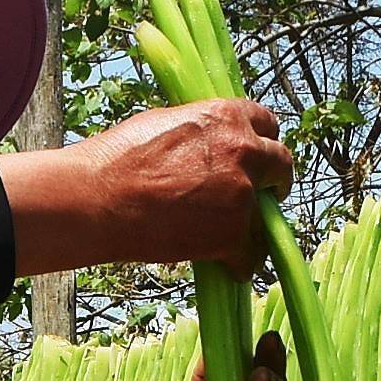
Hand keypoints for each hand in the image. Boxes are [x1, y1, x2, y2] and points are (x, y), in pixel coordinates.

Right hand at [0, 100, 293, 279]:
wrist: (98, 199)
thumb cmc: (118, 158)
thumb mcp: (166, 122)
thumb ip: (202, 131)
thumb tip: (211, 143)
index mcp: (227, 116)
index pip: (268, 123)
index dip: (262, 142)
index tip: (257, 157)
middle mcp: (244, 150)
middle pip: (282, 164)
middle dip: (272, 181)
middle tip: (260, 196)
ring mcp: (241, 194)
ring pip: (268, 217)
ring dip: (254, 226)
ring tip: (230, 237)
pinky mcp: (232, 234)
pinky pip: (251, 256)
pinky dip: (238, 263)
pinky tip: (223, 264)